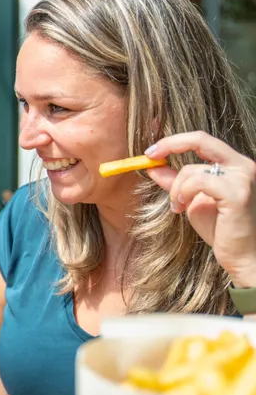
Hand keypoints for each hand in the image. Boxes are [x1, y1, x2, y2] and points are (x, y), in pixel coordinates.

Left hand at [146, 132, 255, 285]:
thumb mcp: (193, 201)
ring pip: (192, 169)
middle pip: (201, 139)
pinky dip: (184, 193)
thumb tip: (153, 167)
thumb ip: (177, 183)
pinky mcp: (238, 194)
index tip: (151, 151)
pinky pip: (198, 182)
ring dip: (176, 189)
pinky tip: (183, 208)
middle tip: (149, 157)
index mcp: (235, 165)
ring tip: (178, 206)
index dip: (174, 141)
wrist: (242, 256)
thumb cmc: (222, 229)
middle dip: (169, 144)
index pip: (203, 140)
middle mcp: (244, 166)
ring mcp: (244, 178)